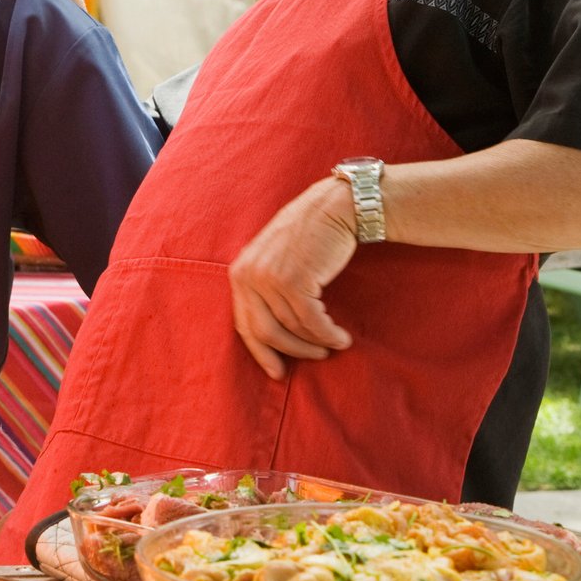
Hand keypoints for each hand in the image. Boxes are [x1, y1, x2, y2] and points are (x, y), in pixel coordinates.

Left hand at [226, 179, 358, 381]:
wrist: (334, 208)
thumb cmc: (309, 236)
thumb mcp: (274, 260)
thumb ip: (266, 289)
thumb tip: (271, 336)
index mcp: (239, 273)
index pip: (243, 324)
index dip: (260, 352)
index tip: (277, 372)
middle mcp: (248, 276)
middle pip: (265, 333)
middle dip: (292, 352)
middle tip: (315, 358)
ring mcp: (269, 278)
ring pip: (292, 329)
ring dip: (316, 343)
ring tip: (334, 344)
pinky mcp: (294, 280)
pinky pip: (312, 322)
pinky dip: (328, 335)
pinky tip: (342, 338)